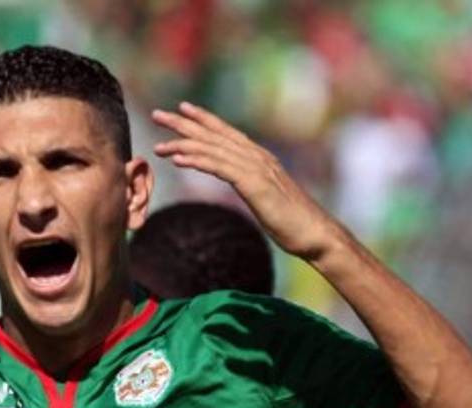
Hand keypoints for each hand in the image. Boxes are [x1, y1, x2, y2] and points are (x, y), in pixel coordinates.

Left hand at [152, 102, 341, 259]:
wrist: (314, 233)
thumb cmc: (293, 221)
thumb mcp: (268, 198)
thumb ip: (254, 186)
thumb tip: (245, 186)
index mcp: (259, 158)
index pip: (226, 133)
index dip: (203, 119)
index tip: (181, 110)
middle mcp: (257, 157)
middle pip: (214, 135)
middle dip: (184, 123)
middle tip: (158, 115)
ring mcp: (256, 168)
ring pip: (212, 149)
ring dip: (183, 143)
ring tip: (159, 143)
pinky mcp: (254, 184)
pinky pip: (219, 168)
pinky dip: (197, 161)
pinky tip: (178, 160)